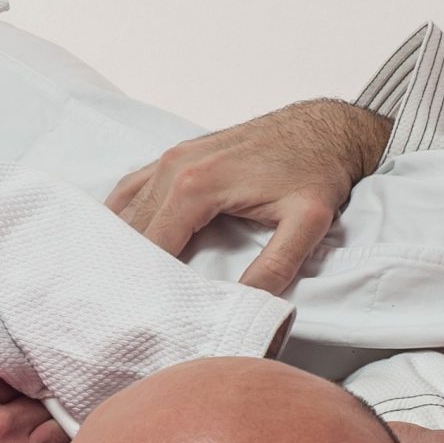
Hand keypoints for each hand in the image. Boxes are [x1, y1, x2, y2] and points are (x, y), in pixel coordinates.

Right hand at [105, 99, 392, 294]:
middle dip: (127, 269)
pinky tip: (119, 243)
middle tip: (125, 309)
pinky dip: (121, 218)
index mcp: (196, 186)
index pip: (151, 248)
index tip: (144, 315)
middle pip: (131, 231)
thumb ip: (275, 266)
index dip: (145, 285)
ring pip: (125, 211)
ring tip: (118, 285)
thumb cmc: (316, 170)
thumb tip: (245, 303)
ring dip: (120, 247)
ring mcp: (171, 156)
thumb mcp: (307, 222)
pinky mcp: (176, 154)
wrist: (324, 127)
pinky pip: (132, 189)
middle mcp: (173, 167)